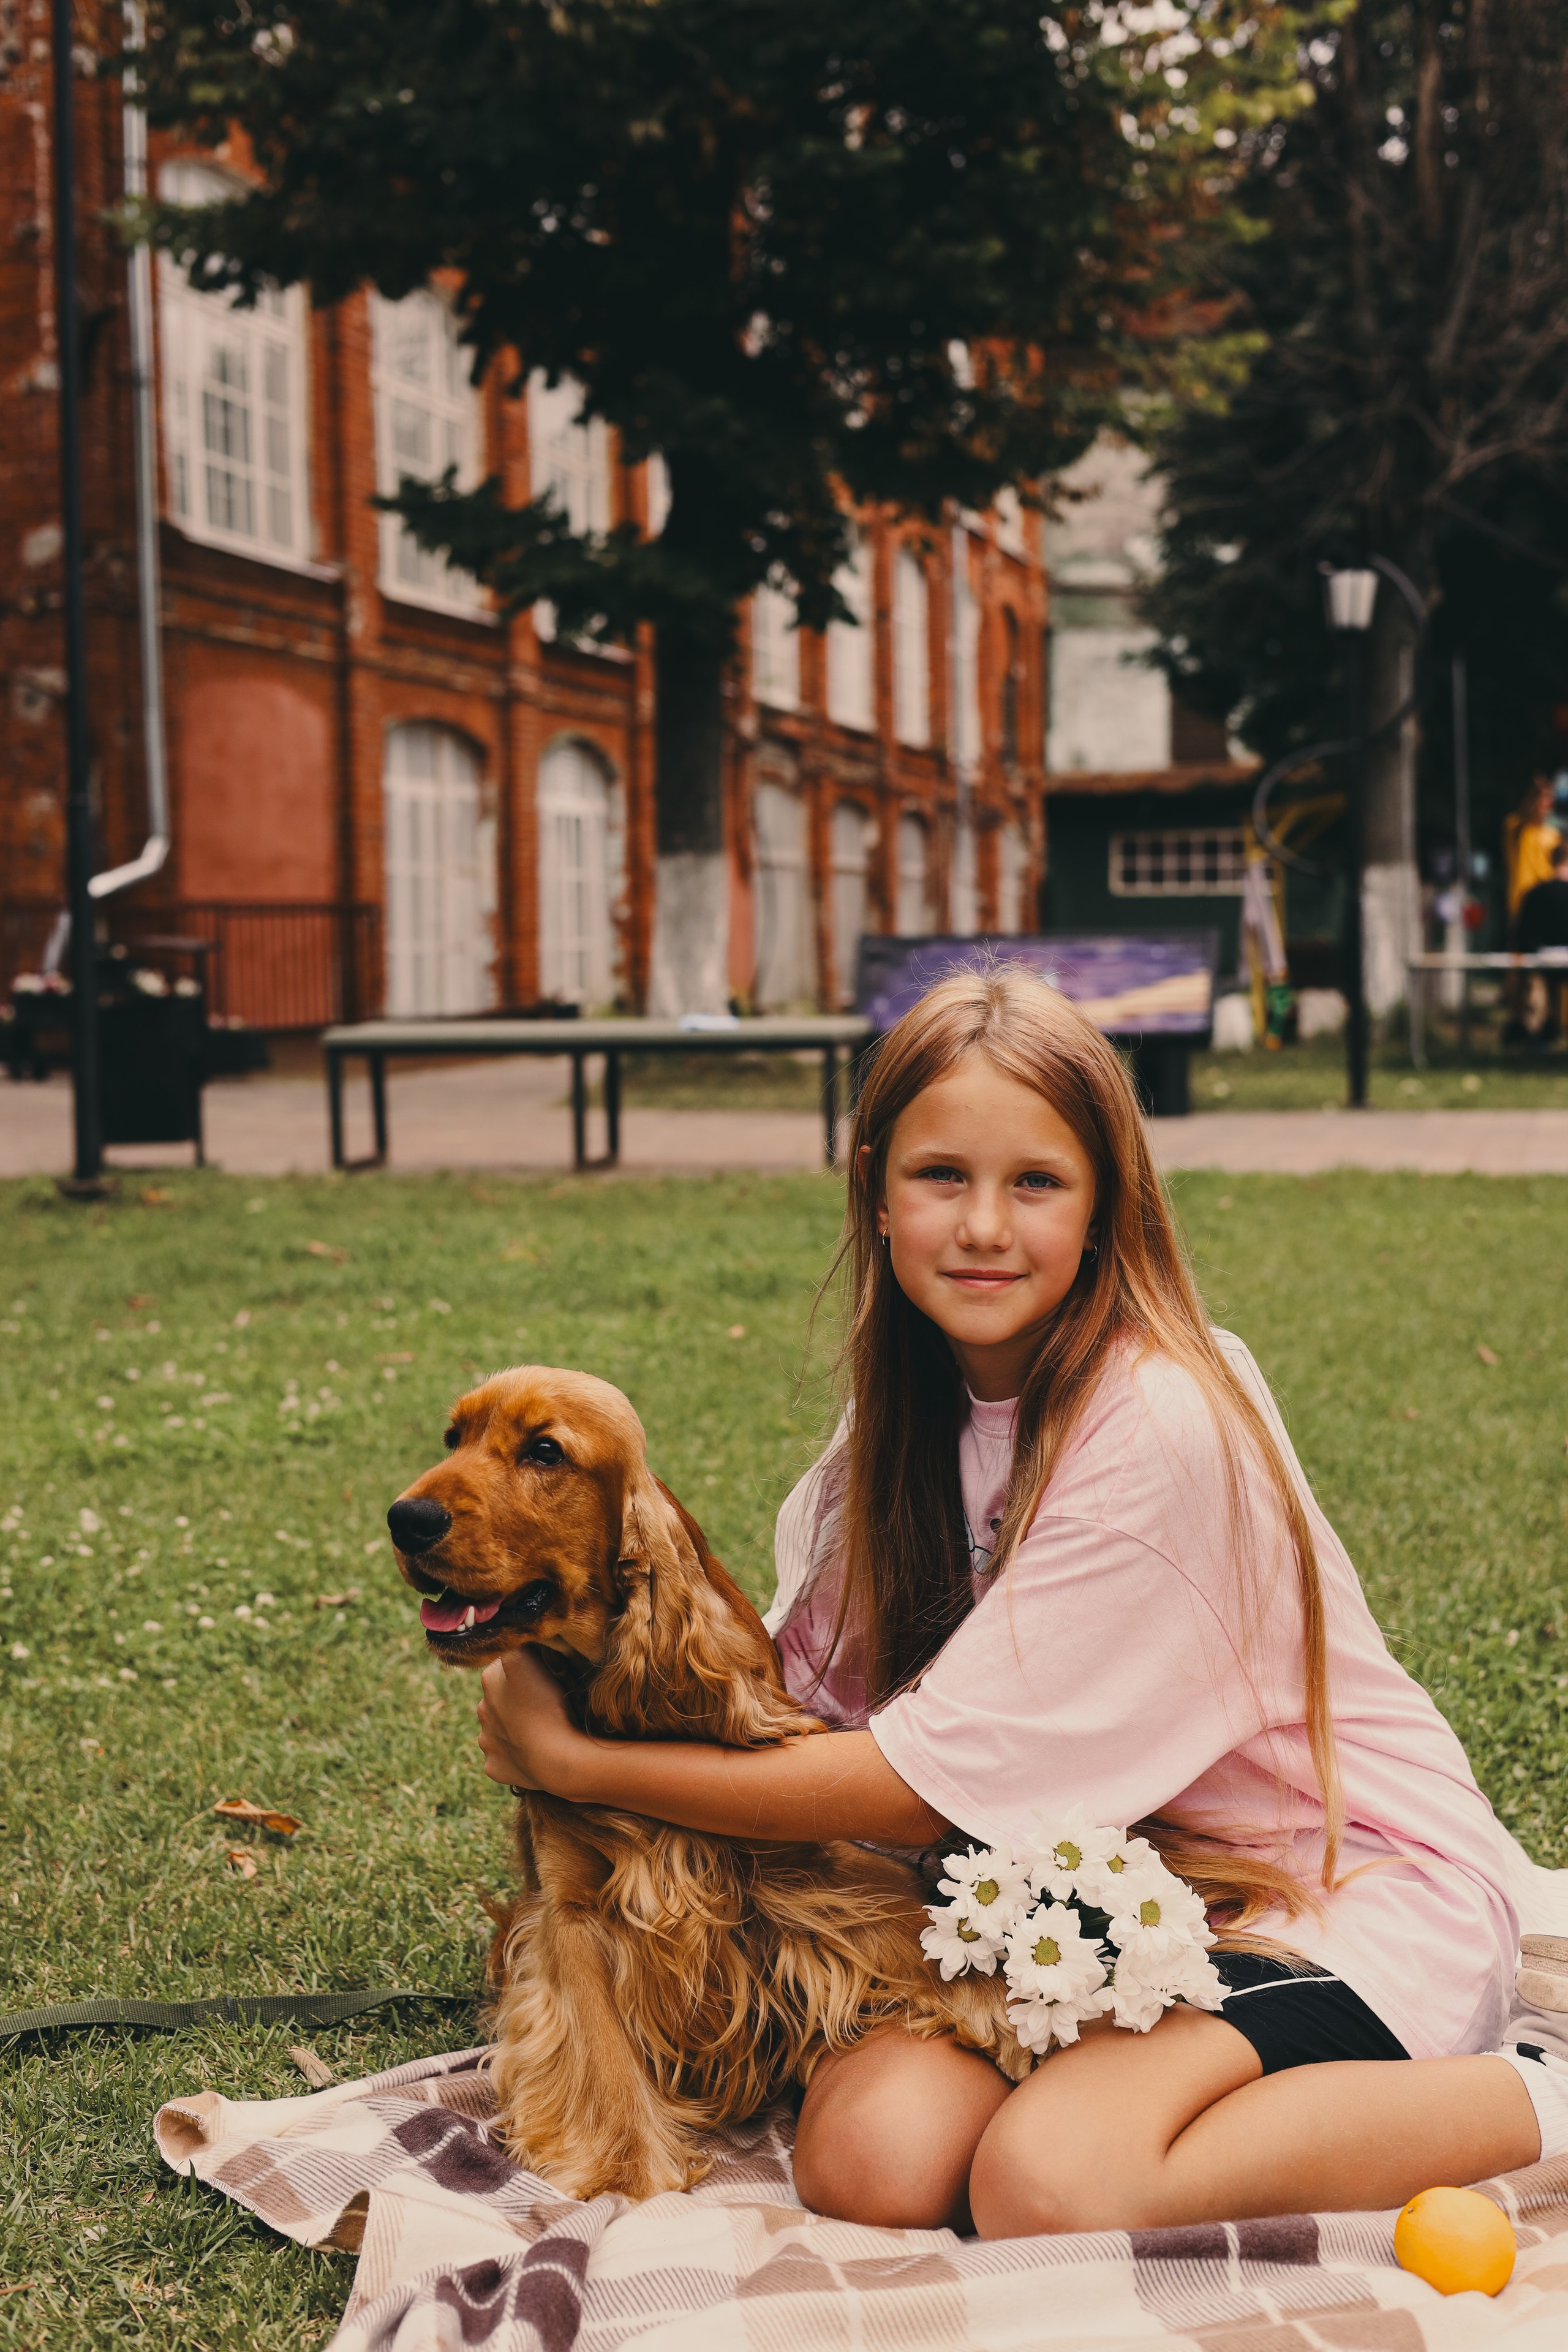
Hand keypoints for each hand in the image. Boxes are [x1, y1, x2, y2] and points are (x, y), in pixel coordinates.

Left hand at [476, 1648, 592, 1795]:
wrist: (554, 1758)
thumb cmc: (548, 1704)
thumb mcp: (530, 1659)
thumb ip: (517, 1644)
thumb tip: (514, 1640)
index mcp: (490, 1680)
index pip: (506, 1664)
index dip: (525, 1668)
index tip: (544, 1676)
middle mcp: (482, 1709)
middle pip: (501, 1696)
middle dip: (516, 1698)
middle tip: (544, 1703)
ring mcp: (486, 1740)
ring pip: (499, 1728)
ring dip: (514, 1727)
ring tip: (541, 1730)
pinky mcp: (493, 1766)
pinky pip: (503, 1757)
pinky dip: (515, 1755)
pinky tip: (534, 1753)